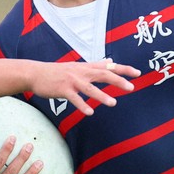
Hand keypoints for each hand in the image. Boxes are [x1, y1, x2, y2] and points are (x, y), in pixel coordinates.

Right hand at [25, 59, 140, 115]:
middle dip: (118, 81)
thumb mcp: (77, 66)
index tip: (137, 73)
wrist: (36, 73)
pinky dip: (82, 105)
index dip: (123, 69)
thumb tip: (110, 61)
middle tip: (131, 87)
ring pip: (90, 88)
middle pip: (103, 75)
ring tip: (113, 103)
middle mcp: (81, 72)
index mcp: (86, 67)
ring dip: (102, 96)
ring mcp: (72, 81)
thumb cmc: (58, 72)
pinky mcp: (63, 90)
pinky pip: (74, 99)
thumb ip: (95, 65)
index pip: (109, 66)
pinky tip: (90, 112)